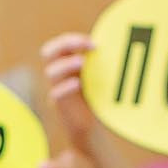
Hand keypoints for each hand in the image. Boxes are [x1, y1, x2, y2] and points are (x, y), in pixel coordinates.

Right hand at [40, 32, 98, 149]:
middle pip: (48, 53)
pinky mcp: (60, 106)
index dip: (71, 39)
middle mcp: (59, 75)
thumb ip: (100, 63)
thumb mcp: (99, 77)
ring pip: (50, 72)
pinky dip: (65, 87)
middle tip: (88, 45)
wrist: (89, 128)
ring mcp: (57, 89)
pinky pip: (55, 94)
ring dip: (66, 64)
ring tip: (82, 62)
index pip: (59, 45)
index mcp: (66, 64)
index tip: (93, 42)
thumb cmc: (96, 99)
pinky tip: (77, 83)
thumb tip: (119, 43)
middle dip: (66, 44)